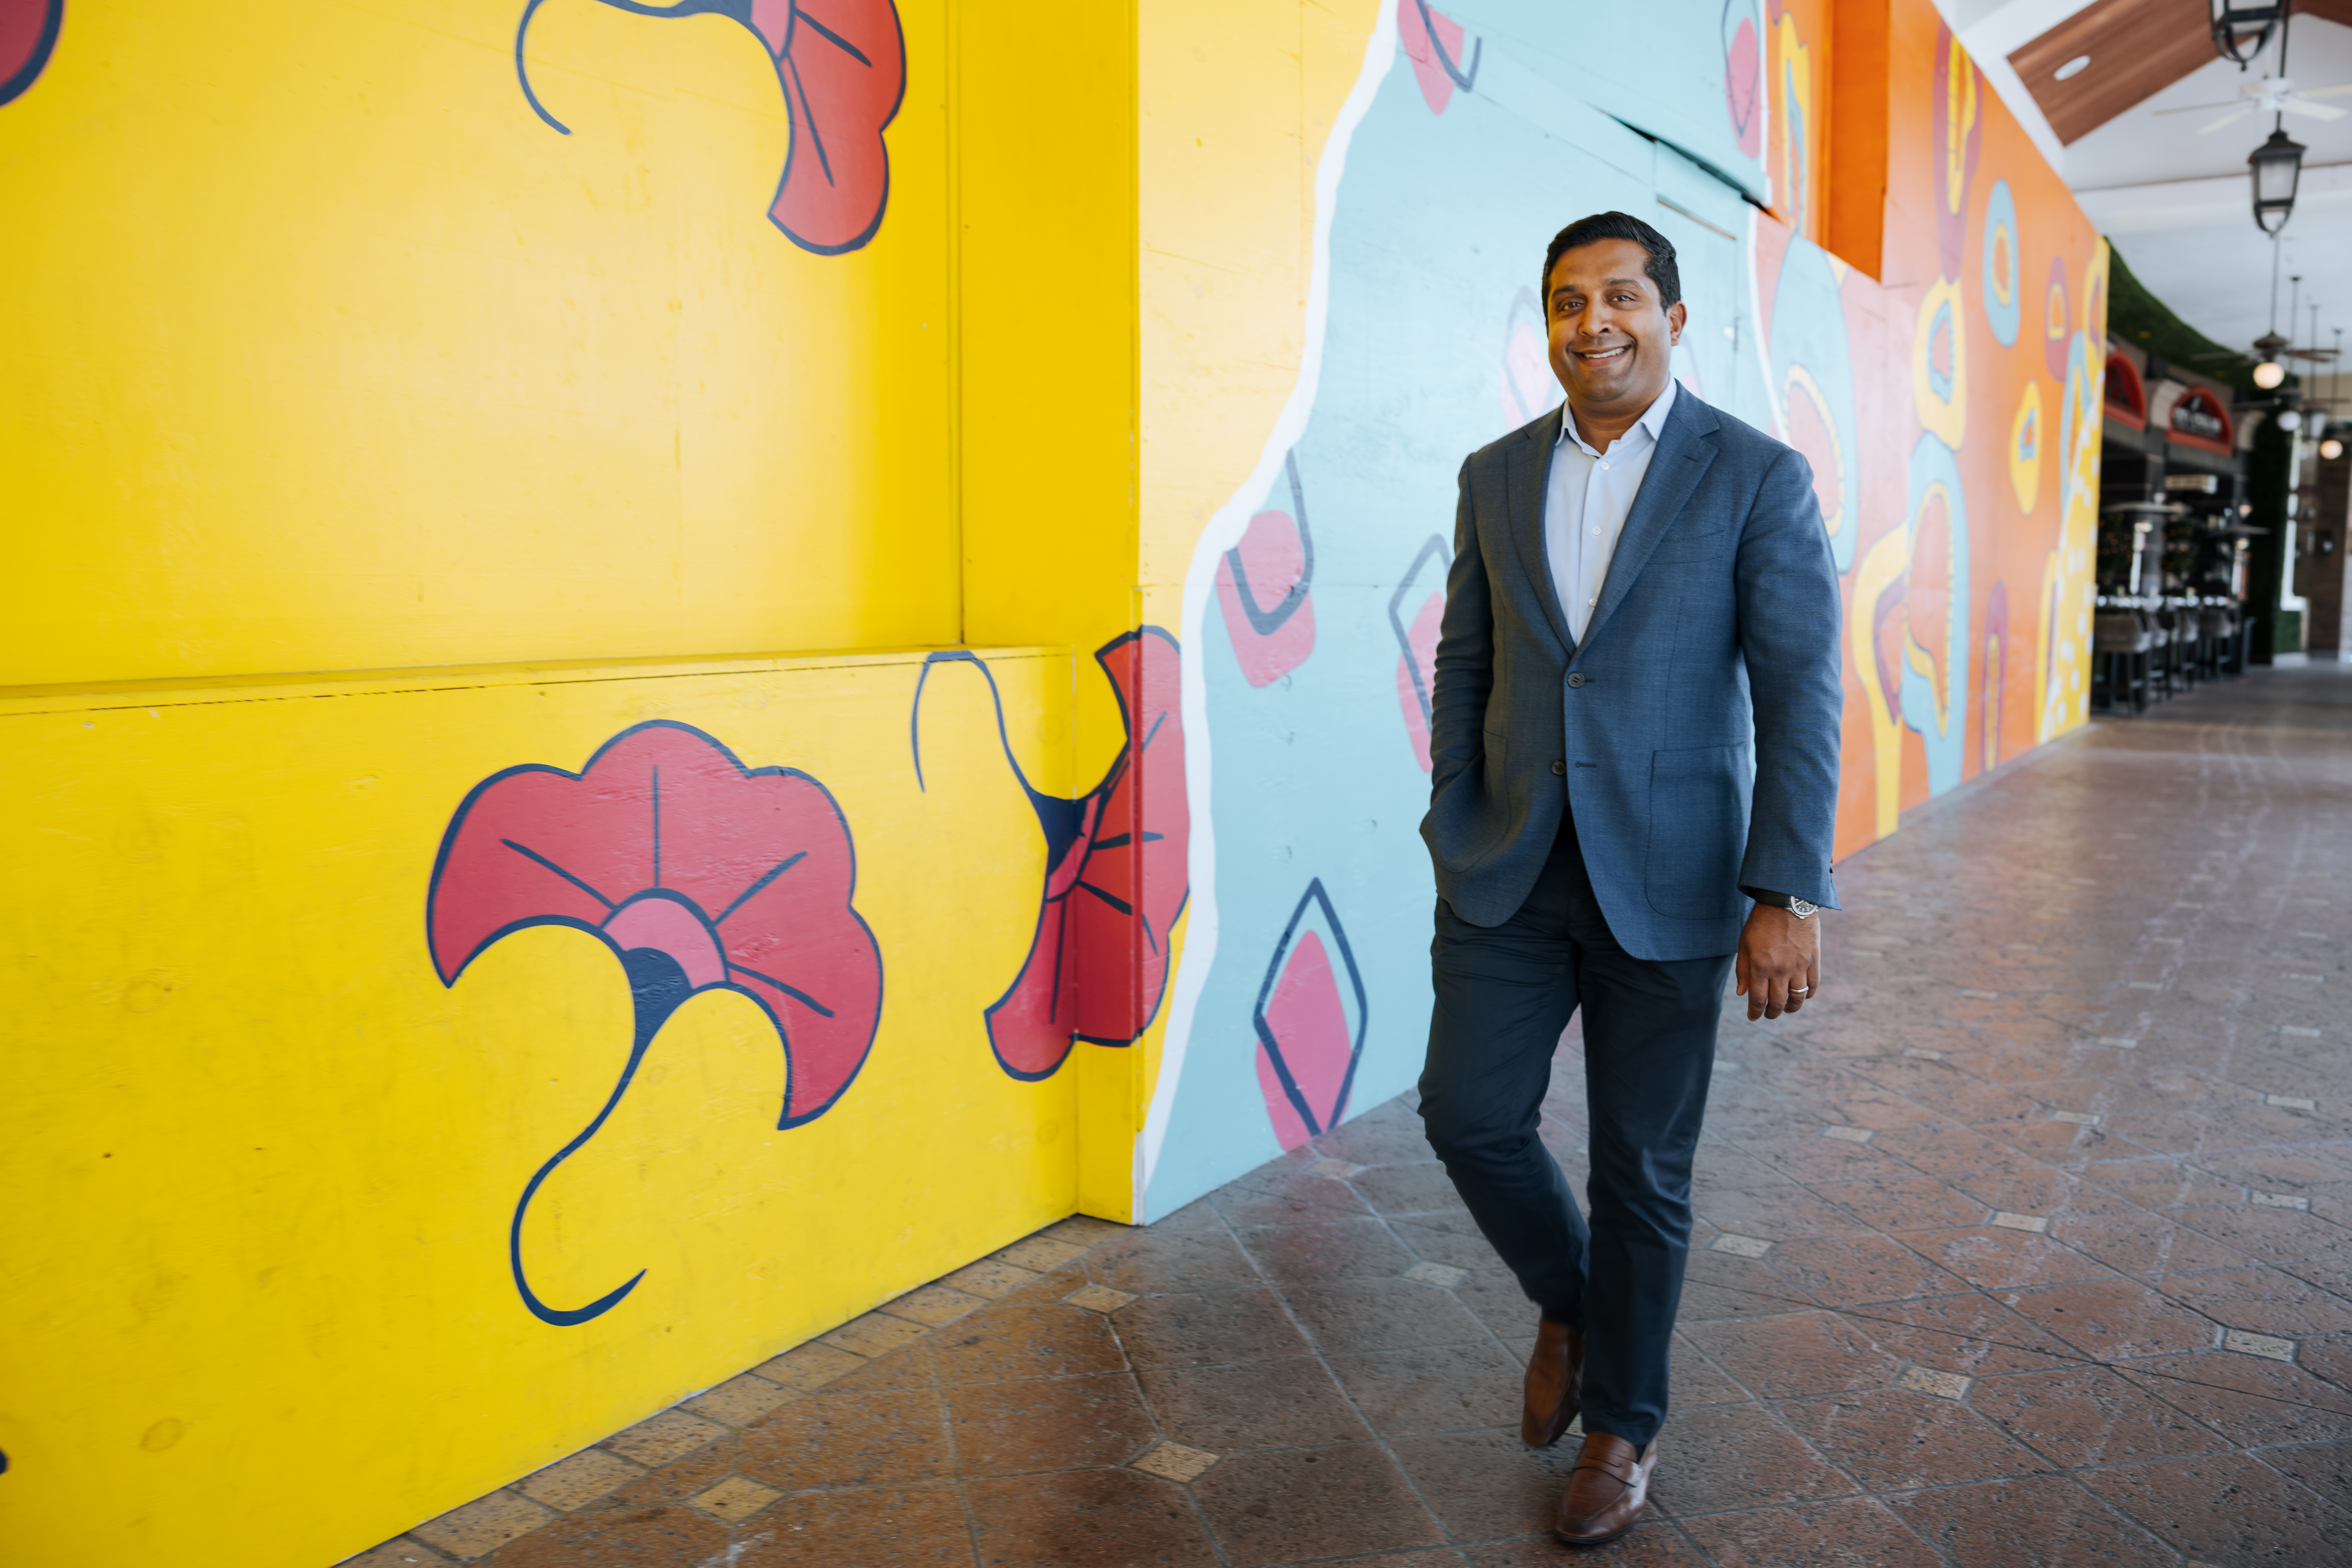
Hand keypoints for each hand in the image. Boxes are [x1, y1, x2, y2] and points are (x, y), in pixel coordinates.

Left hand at [1736, 904, 1819, 1020]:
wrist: (1786, 902)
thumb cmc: (1761, 923)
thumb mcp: (1744, 944)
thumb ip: (1743, 970)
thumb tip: (1742, 994)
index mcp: (1760, 966)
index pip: (1758, 999)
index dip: (1755, 1012)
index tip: (1753, 1017)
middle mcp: (1780, 970)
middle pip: (1778, 1003)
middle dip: (1772, 1013)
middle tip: (1769, 1015)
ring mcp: (1799, 966)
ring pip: (1798, 998)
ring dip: (1791, 1008)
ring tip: (1786, 1009)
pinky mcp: (1813, 960)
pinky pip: (1813, 985)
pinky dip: (1808, 994)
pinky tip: (1802, 996)